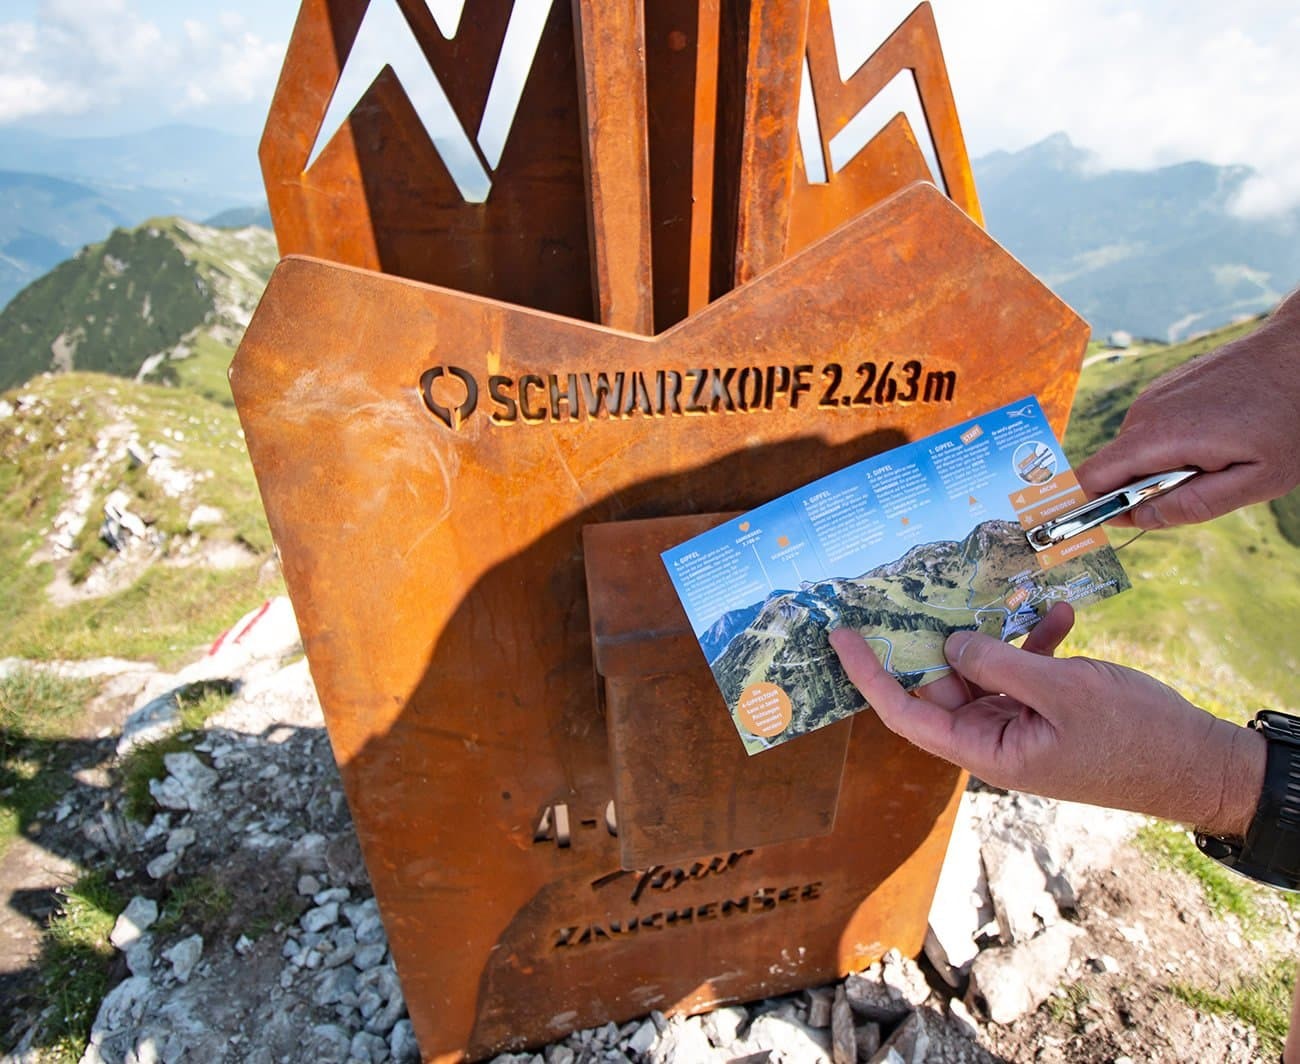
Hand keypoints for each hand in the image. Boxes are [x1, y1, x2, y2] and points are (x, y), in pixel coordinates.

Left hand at [829, 603, 1264, 835]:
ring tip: (1009, 594)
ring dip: (998, 631)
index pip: (906, 712)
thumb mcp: (1062, 692)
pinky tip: (1060, 612)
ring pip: (985, 668)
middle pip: (942, 684)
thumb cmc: (1134, 738)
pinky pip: (1026, 669)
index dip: (869, 675)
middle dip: (936, 636)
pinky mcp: (1050, 710)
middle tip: (921, 587)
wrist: (1201, 764)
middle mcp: (993, 739)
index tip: (841, 636)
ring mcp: (1021, 724)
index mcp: (985, 751)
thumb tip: (951, 642)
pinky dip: (1037, 640)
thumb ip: (999, 664)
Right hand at [1075, 290, 1299, 528]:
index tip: (1084, 528)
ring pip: (1137, 451)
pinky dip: (1173, 444)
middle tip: (1200, 488)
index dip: (1082, 508)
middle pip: (1115, 470)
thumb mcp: (1258, 480)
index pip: (1091, 479)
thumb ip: (1195, 506)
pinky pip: (1152, 430)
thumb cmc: (1290, 417)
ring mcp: (1153, 396)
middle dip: (1141, 491)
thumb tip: (1140, 517)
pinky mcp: (1164, 387)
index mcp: (1159, 439)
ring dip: (1163, 467)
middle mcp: (1144, 414)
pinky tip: (1216, 435)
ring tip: (1218, 457)